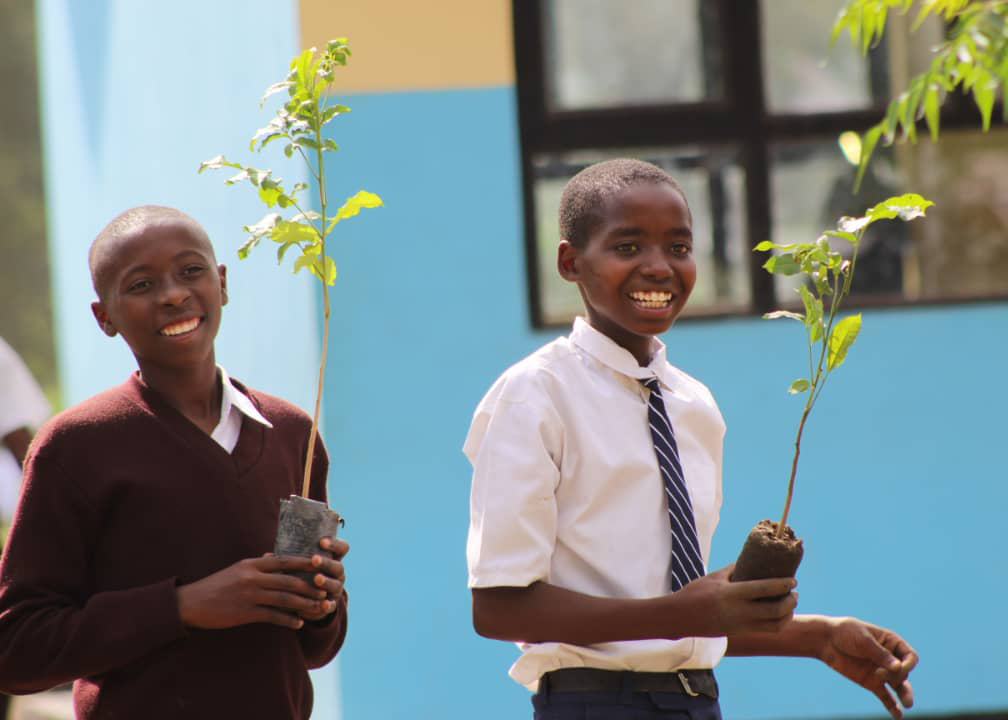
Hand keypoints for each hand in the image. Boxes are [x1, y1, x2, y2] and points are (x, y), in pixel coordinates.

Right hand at [176, 555, 329, 629]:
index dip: (304, 563)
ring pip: (284, 599)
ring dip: (304, 604)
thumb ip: (257, 563)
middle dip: (309, 586)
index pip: (284, 560)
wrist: (192, 603)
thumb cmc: (216, 585)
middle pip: (288, 580)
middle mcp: (252, 577)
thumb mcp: (237, 569)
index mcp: (252, 564)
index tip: (320, 565)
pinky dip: (288, 620)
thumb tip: (273, 555)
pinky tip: (299, 623)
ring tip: (318, 607)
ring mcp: (249, 596)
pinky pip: (273, 616)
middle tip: (325, 590)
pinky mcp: (245, 613)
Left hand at [296, 536, 348, 621]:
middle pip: (337, 566)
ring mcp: (336, 588)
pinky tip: (322, 604)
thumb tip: (266, 555)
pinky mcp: (331, 604)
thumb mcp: (299, 566)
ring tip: (317, 579)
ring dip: (326, 581)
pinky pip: (332, 605)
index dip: (334, 544)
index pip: (341, 548)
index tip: (321, 541)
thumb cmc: (302, 575)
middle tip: (314, 559)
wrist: (310, 600)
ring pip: (335, 584)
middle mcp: (337, 573)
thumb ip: (289, 560)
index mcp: (332, 559)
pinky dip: (327, 605)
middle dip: (326, 562)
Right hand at [673, 564, 796, 636]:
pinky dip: (777, 623)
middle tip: (795, 593)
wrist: (680, 617)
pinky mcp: (740, 633)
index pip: (765, 589)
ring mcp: (740, 625)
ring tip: (790, 604)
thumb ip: (733, 570)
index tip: (793, 580)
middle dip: (790, 602)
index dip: (783, 585)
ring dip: (788, 615)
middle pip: (776, 611)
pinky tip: (779, 614)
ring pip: (775, 625)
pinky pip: (765, 630)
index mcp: (732, 594)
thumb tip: (750, 562)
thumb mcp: (714, 577)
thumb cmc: (694, 593)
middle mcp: (739, 612)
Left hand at [818, 616, 916, 719]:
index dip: (908, 665)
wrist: (825, 640)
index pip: (910, 657)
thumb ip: (880, 654)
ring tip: (908, 704)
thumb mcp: (863, 639)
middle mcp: (890, 659)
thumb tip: (899, 668)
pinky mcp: (871, 683)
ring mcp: (881, 672)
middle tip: (878, 674)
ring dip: (905, 695)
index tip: (897, 668)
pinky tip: (897, 715)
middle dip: (894, 675)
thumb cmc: (845, 632)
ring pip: (899, 686)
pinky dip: (892, 706)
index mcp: (891, 642)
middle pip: (904, 672)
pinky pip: (885, 697)